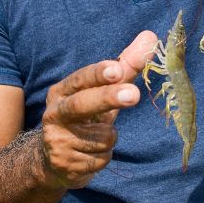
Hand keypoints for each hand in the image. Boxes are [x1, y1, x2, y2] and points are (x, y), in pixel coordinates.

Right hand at [39, 30, 156, 188]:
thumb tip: (150, 37)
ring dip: (110, 136)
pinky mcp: (66, 165)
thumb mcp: (101, 92)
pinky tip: (91, 154)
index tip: (116, 69)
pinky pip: (101, 158)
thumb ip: (125, 66)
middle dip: (108, 98)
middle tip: (133, 94)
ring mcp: (58, 141)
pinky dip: (104, 156)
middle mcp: (54, 114)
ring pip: (103, 136)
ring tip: (97, 136)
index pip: (80, 79)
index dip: (98, 74)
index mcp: (61, 92)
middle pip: (82, 105)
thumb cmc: (85, 117)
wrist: (53, 161)